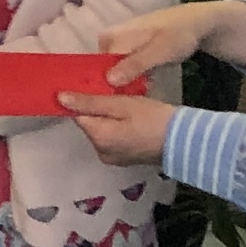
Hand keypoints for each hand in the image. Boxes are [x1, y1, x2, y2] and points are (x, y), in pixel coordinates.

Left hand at [61, 90, 176, 167]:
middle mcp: (101, 152)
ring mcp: (114, 158)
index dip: (84, 99)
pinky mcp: (126, 159)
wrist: (186, 141)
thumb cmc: (154, 119)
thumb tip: (59, 98)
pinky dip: (119, 127)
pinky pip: (115, 138)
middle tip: (118, 94)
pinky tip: (134, 118)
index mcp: (98, 138)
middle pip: (90, 123)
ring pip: (103, 130)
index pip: (78, 115)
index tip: (96, 87)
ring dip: (110, 117)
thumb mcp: (121, 104)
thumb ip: (90, 102)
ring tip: (128, 104)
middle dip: (99, 108)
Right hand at [92, 0, 245, 89]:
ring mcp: (120, 46)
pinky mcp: (131, 52)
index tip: (111, 105)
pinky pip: (126, 69)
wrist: (197, 23)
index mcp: (111, 38)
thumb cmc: (178, 34)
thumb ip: (135, 65)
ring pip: (116, 72)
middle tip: (129, 103)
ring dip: (125, 86)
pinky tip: (143, 88)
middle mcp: (110, 41)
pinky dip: (133, 80)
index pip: (96, 68)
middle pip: (104, 71)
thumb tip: (109, 81)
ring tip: (137, 97)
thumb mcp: (159, 51)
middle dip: (114, 88)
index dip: (101, 87)